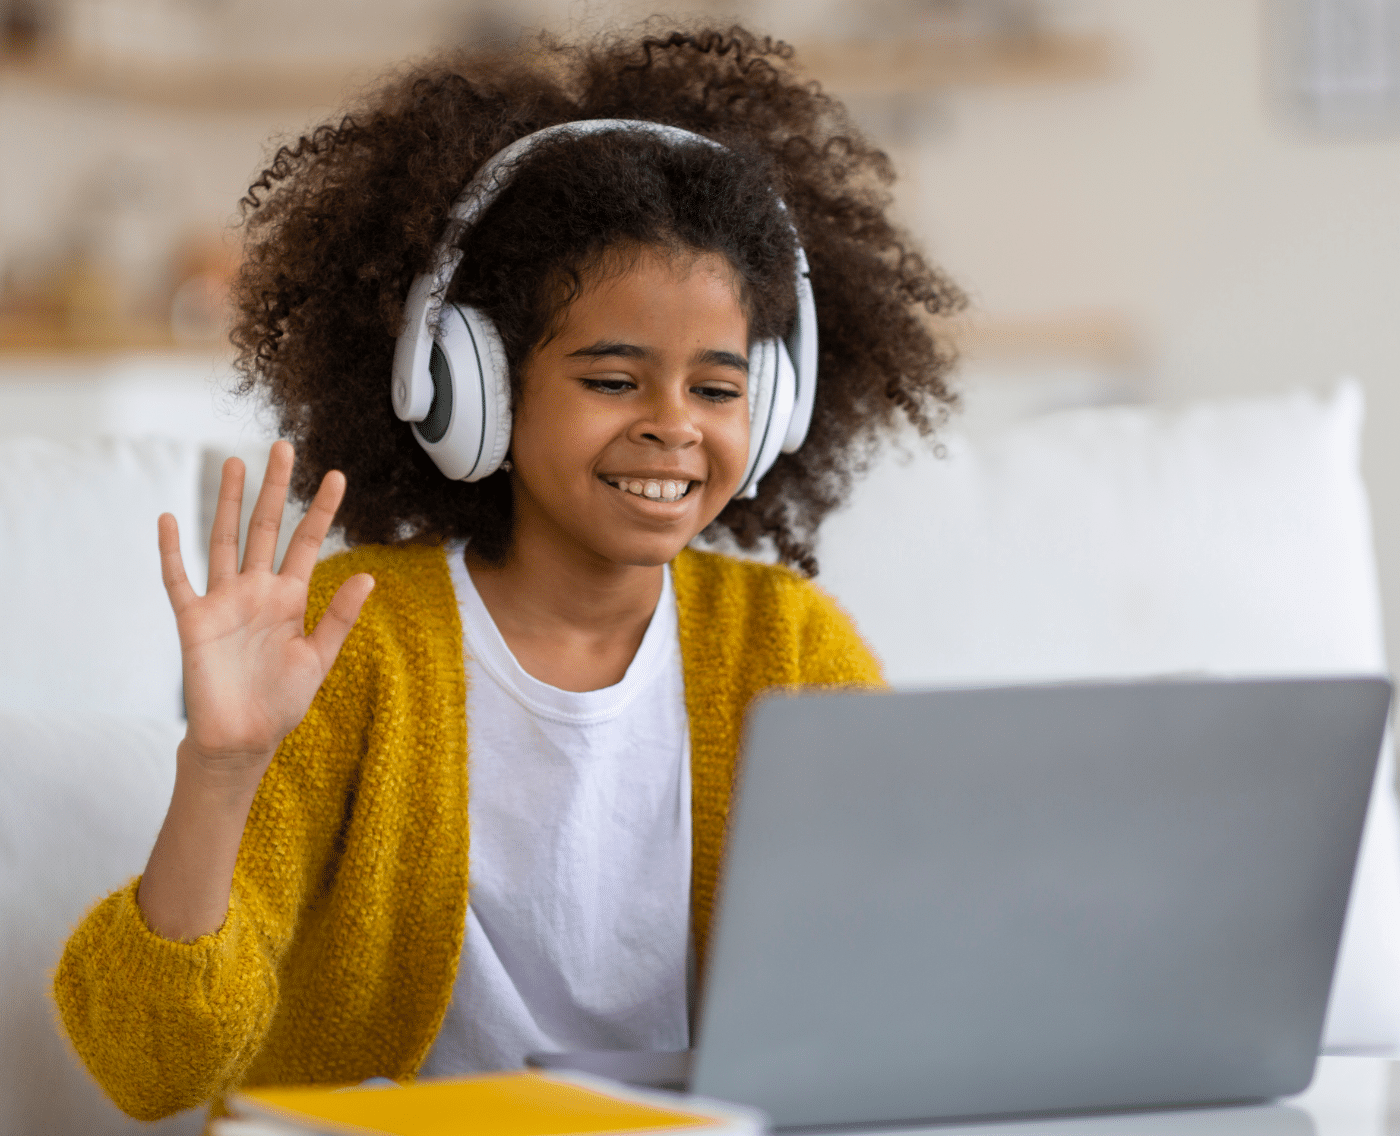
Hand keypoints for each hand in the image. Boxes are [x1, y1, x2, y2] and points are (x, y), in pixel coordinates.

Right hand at [157, 441, 373, 791]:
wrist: (243, 739)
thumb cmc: (281, 702)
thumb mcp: (319, 658)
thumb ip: (339, 616)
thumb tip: (368, 575)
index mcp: (290, 598)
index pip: (308, 543)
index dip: (322, 510)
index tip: (337, 475)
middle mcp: (257, 591)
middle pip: (265, 527)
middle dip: (274, 488)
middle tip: (283, 446)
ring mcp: (223, 602)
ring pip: (224, 540)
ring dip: (226, 502)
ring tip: (233, 463)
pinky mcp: (193, 620)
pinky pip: (179, 578)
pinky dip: (171, 549)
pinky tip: (168, 517)